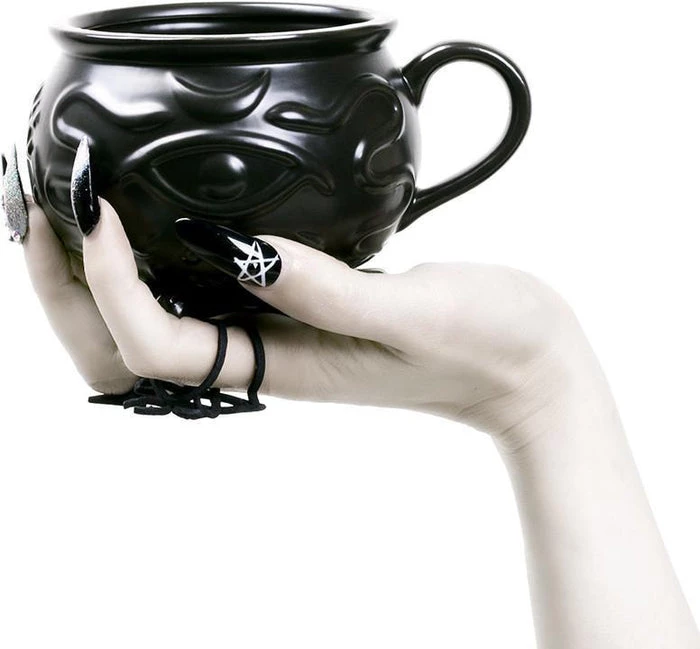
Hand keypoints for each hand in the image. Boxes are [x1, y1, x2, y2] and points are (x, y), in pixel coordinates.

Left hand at [32, 186, 597, 449]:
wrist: (523, 367)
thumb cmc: (485, 345)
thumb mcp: (413, 312)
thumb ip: (326, 289)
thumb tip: (242, 247)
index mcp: (284, 367)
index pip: (156, 346)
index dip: (111, 284)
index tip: (101, 209)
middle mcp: (266, 358)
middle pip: (127, 352)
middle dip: (70, 292)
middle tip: (48, 211)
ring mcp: (278, 336)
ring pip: (152, 326)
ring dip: (97, 278)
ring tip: (74, 210)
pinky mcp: (297, 309)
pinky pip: (202, 295)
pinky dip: (154, 261)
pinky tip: (151, 217)